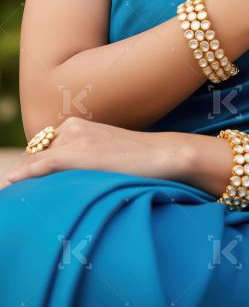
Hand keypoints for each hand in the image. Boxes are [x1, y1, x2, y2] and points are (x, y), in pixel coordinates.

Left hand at [0, 117, 185, 188]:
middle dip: (27, 172)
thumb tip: (75, 174)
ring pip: (36, 160)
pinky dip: (23, 174)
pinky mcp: (76, 154)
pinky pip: (41, 165)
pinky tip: (10, 184)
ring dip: (25, 177)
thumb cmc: (140, 159)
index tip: (21, 183)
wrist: (161, 154)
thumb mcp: (107, 152)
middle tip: (16, 194)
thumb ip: (86, 156)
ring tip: (12, 196)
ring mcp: (73, 138)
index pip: (44, 147)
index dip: (32, 167)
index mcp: (77, 125)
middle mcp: (71, 127)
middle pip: (36, 154)